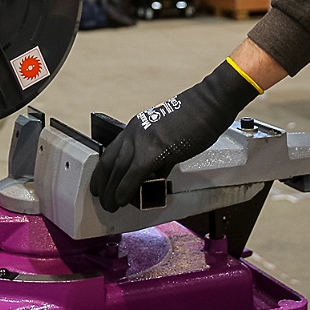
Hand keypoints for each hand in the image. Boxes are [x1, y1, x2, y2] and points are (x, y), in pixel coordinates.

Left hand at [89, 61, 261, 212]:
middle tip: (102, 199)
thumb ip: (159, 156)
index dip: (102, 171)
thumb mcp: (168, 135)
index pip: (110, 151)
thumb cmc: (195, 116)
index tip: (101, 184)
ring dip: (112, 191)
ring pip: (117, 169)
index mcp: (136, 127)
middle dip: (103, 184)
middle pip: (109, 162)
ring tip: (111, 206)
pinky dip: (125, 189)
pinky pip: (134, 174)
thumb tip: (156, 175)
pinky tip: (122, 200)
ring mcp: (143, 140)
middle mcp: (134, 132)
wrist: (208, 104)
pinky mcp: (155, 149)